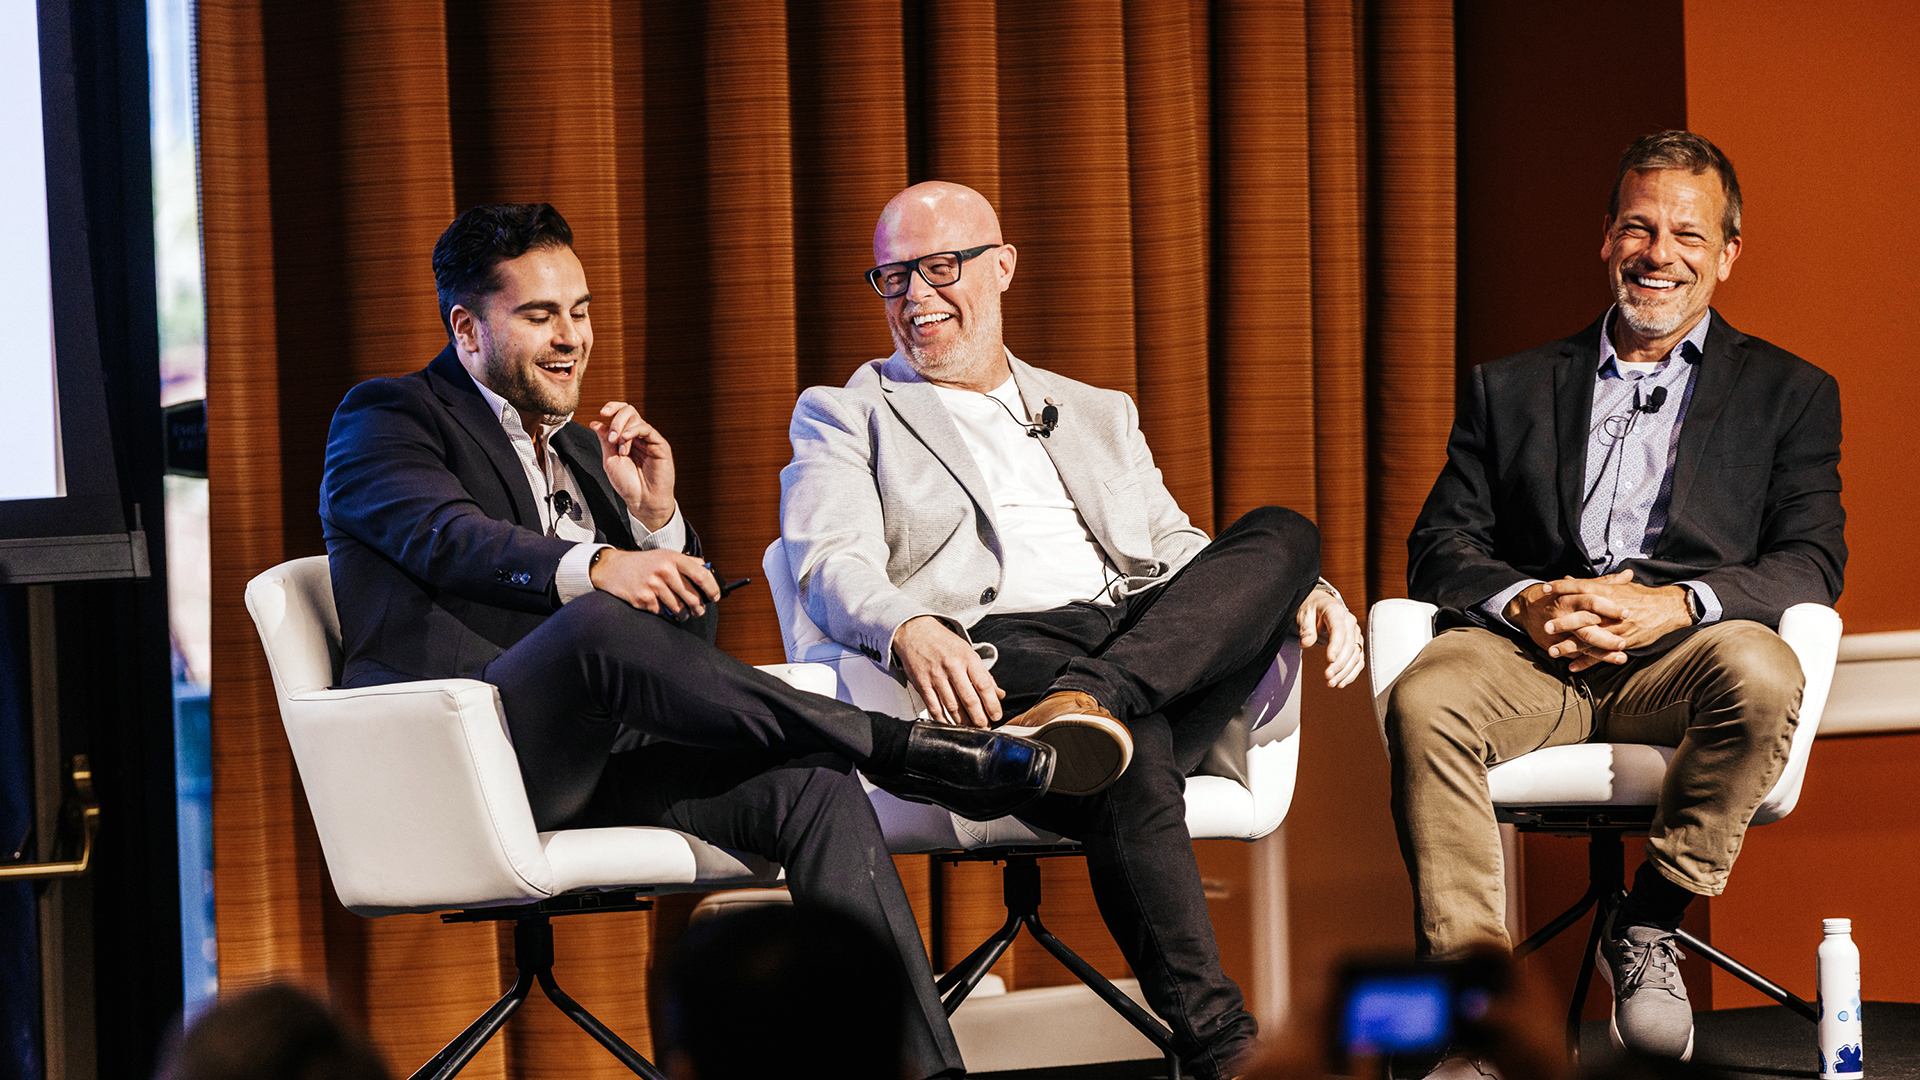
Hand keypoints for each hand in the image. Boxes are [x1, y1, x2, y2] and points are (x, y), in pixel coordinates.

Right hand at [588, 548, 717, 616]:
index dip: (712, 589)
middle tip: (699, 611)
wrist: (613, 568)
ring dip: (683, 615)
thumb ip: (687, 562)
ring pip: (679, 608)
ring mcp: (653, 585)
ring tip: (682, 613)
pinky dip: (663, 613)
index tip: (715, 597)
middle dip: (699, 608)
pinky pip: (662, 612)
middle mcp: (664, 570)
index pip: (701, 575)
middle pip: (692, 597)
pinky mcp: (643, 599)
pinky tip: (659, 606)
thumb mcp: (665, 555)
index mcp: (673, 558)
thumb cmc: (643, 563)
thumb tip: (709, 572)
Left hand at [589, 401, 675, 529]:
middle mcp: (638, 436)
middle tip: (611, 438)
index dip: (612, 408)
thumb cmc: (628, 484)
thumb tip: (596, 423)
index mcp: (626, 438)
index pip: (620, 414)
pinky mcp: (659, 444)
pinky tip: (625, 440)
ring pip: (636, 417)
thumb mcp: (609, 460)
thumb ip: (604, 440)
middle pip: (628, 411)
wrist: (642, 500)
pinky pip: (646, 428)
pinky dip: (633, 431)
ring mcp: (649, 439)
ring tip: (620, 448)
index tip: (602, 413)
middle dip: (616, 419)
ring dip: (622, 429)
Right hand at [891, 615, 1004, 727]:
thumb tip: (999, 694)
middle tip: (984, 727)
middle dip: (979, 717)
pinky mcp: (921, 684)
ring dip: (963, 722)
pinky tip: (950, 725)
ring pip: (951, 706)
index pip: (983, 684)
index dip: (992, 703)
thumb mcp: (967, 652)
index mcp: (967, 658)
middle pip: (968, 698)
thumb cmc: (943, 643)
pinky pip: (934, 707)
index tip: (996, 715)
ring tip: (970, 729)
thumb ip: (983, 675)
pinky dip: (943, 720)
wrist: (915, 632)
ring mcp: (935, 676)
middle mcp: (952, 667)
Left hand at [1296, 588, 1363, 687]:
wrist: (1320, 604)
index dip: (1336, 646)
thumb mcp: (1304, 614)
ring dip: (1345, 672)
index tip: (1329, 660)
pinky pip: (1358, 660)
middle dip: (1340, 664)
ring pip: (1356, 655)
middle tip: (1328, 676)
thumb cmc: (1311, 608)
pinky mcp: (1355, 643)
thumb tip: (1306, 643)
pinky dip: (1351, 673)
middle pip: (1350, 646)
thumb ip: (1306, 629)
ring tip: (1332, 683)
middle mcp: (1350, 623)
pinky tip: (1341, 682)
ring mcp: (1355, 633)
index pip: (1339, 630)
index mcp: (1336, 612)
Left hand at [1507, 569, 1691, 671]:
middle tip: (1546, 627)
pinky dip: (1586, 662)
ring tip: (1552, 651)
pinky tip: (1572, 667)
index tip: (1545, 589)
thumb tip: (1570, 579)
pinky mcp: (1622, 643)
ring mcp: (1615, 629)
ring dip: (1569, 646)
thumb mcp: (1618, 586)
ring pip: (1589, 639)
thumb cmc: (1640, 596)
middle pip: (1583, 616)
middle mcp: (1610, 611)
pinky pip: (1601, 654)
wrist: (1666, 609)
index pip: (1581, 587)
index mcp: (1608, 593)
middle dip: (1564, 623)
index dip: (1562, 587)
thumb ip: (1593, 584)